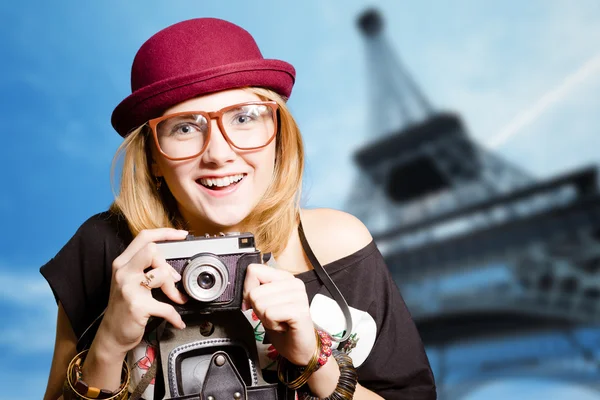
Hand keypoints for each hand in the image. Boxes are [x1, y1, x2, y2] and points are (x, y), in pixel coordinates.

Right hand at [97, 228, 188, 354]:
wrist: (111, 335)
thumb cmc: (124, 307)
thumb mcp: (129, 281)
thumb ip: (144, 266)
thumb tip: (169, 262)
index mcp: (122, 263)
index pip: (144, 237)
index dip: (165, 232)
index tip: (181, 235)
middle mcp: (122, 272)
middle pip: (152, 250)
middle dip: (167, 264)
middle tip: (173, 280)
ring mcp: (128, 288)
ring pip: (160, 274)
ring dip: (173, 289)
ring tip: (175, 298)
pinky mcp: (137, 306)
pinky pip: (165, 307)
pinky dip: (175, 316)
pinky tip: (177, 321)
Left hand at [242, 263, 315, 365]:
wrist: (300, 348)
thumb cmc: (283, 327)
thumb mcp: (265, 304)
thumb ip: (256, 291)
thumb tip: (243, 290)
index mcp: (284, 278)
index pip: (254, 270)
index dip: (247, 290)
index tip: (254, 304)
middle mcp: (294, 283)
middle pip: (254, 291)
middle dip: (258, 309)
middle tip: (274, 316)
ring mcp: (298, 296)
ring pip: (260, 303)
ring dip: (266, 318)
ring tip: (280, 321)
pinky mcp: (299, 310)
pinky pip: (269, 314)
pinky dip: (272, 325)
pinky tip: (283, 326)